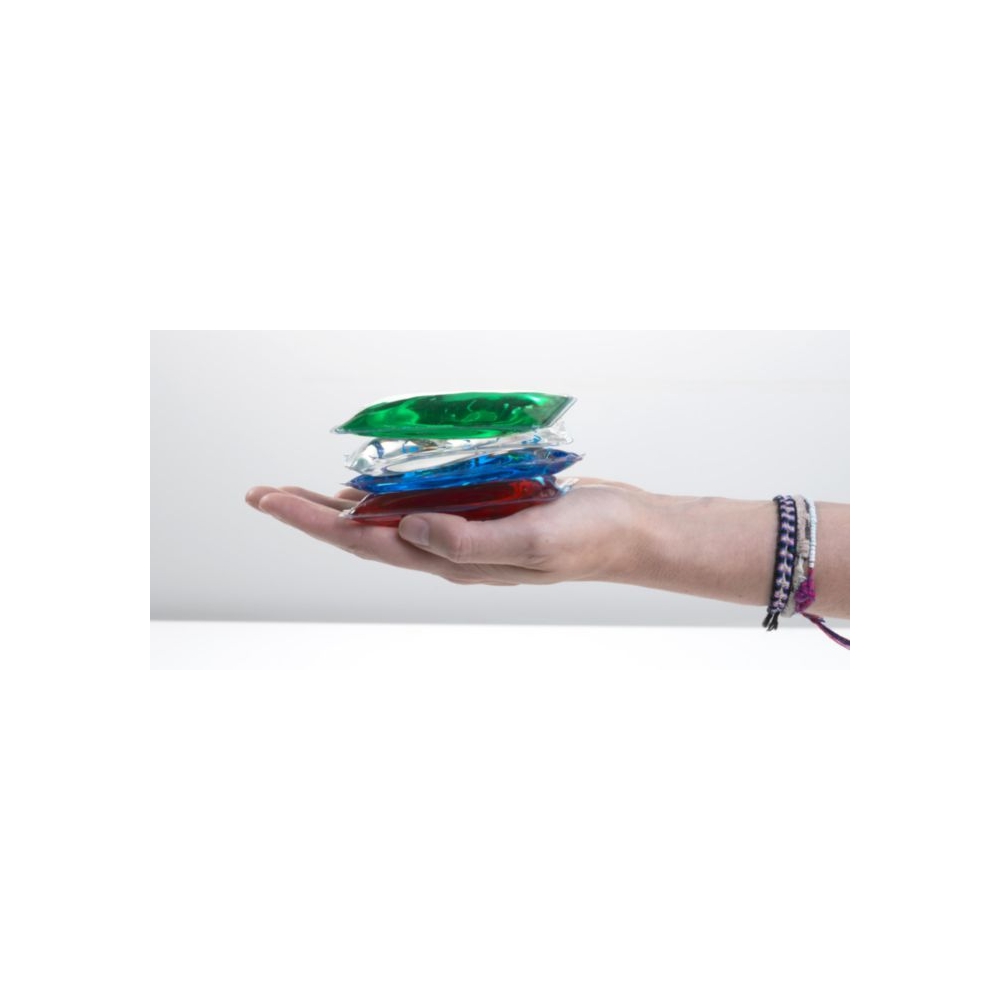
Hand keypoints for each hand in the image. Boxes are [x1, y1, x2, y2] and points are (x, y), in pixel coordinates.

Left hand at [245, 478, 654, 586]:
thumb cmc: (589, 540)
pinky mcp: (480, 508)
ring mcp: (463, 529)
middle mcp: (448, 547)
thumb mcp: (531, 543)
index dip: (314, 520)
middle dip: (311, 513)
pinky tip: (374, 480)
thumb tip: (405, 528)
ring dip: (342, 503)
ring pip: (388, 516)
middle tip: (263, 493)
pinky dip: (389, 488)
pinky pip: (422, 498)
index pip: (368, 541)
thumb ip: (468, 540)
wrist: (629, 532)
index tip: (271, 499)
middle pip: (364, 531)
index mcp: (453, 559)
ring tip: (301, 491)